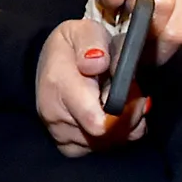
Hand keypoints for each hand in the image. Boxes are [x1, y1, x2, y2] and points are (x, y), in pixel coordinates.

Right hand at [36, 17, 148, 156]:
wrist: (45, 63)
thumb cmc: (70, 46)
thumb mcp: (81, 30)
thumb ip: (92, 42)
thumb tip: (97, 64)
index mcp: (60, 86)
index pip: (98, 122)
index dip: (126, 115)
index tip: (137, 97)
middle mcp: (55, 114)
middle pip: (106, 137)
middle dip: (128, 119)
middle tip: (131, 97)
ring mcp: (58, 132)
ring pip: (104, 146)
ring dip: (121, 129)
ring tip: (119, 105)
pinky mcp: (64, 144)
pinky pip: (95, 151)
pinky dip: (109, 139)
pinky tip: (111, 120)